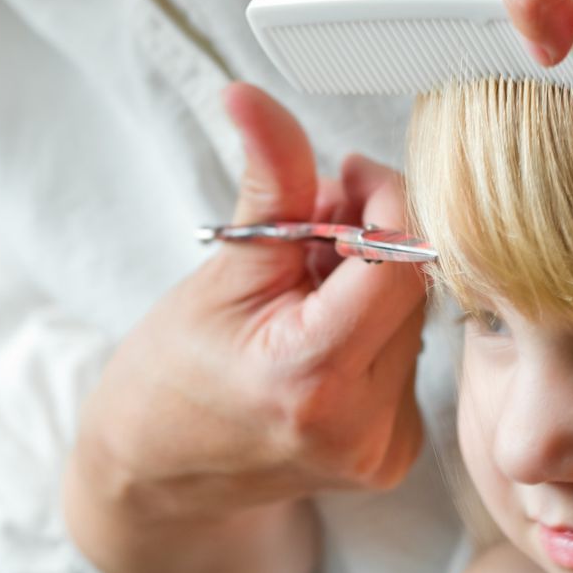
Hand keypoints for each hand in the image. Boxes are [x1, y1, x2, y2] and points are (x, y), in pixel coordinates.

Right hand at [66, 84, 428, 572]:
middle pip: (412, 287)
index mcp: (310, 378)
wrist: (157, 476)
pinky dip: (373, 331)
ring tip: (305, 289)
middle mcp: (360, 426)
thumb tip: (253, 95)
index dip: (383, 202)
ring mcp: (381, 450)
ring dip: (373, 285)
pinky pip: (409, 362)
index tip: (346, 176)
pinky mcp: (394, 457)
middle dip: (371, 240)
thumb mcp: (220, 269)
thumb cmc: (172, 375)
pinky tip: (322, 336)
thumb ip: (270, 182)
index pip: (399, 260)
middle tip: (311, 229)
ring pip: (415, 322)